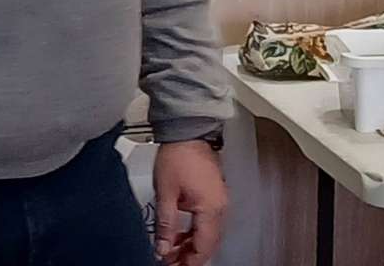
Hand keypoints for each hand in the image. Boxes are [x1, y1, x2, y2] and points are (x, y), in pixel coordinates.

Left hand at [152, 139, 226, 265]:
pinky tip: (180, 234)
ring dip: (191, 244)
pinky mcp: (214, 192)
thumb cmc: (178, 155)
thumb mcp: (166, 194)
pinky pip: (208, 220)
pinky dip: (195, 231)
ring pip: (209, 233)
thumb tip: (163, 248)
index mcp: (211, 207)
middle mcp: (220, 205)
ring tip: (171, 250)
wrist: (187, 131)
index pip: (203, 246)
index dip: (188, 262)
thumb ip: (166, 225)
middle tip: (171, 262)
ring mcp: (219, 198)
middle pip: (209, 242)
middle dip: (190, 256)